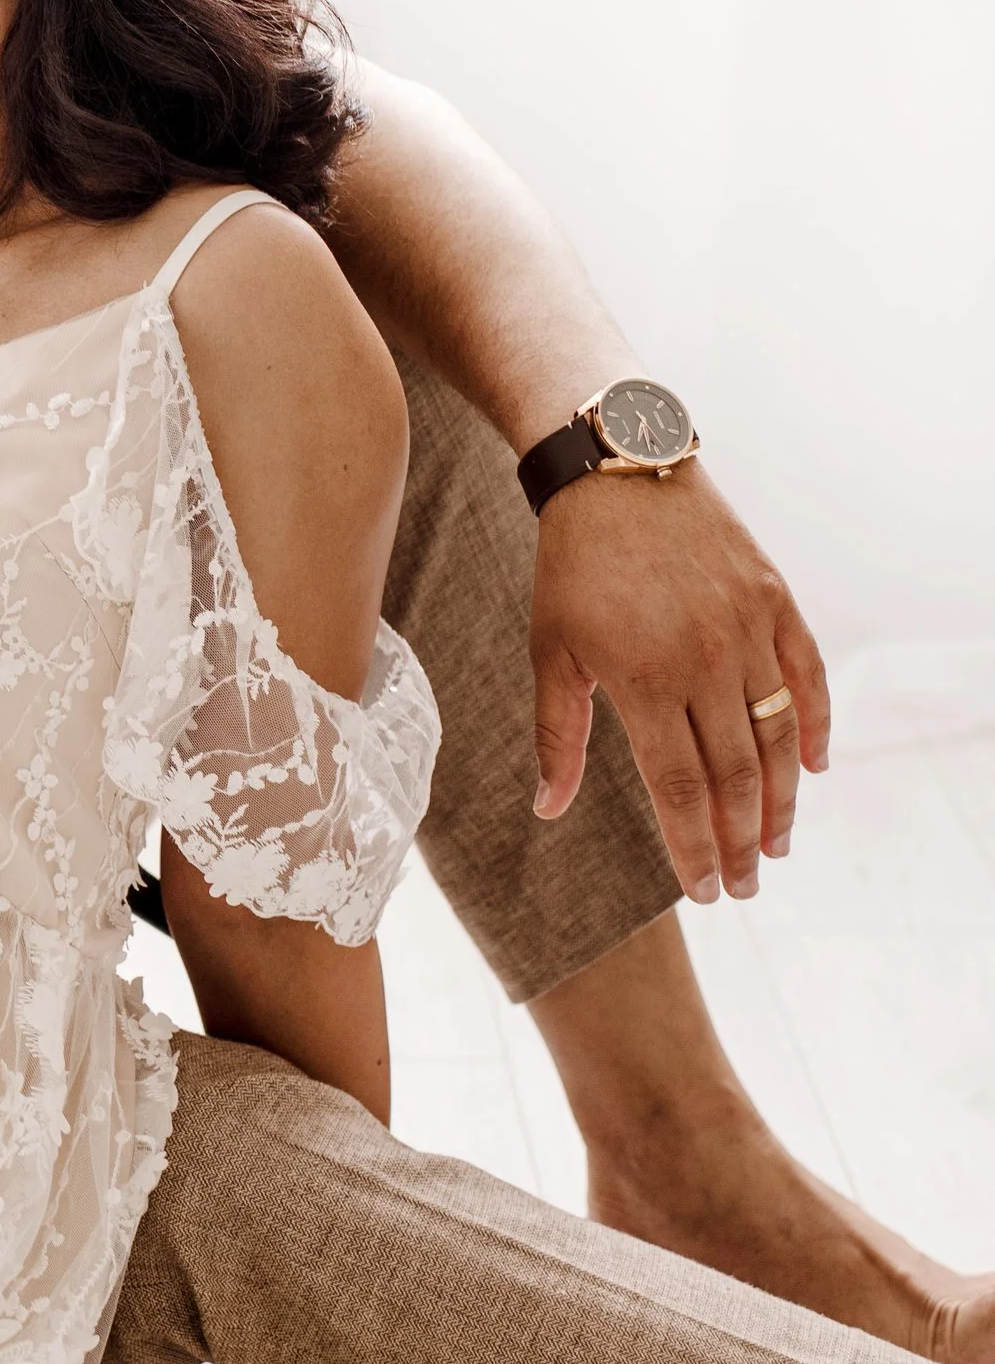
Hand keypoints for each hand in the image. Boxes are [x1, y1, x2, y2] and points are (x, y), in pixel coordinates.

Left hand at [531, 463, 828, 903]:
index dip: (693, 847)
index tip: (702, 892)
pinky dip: (815, 724)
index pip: (678, 788)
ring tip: (776, 846)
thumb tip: (549, 809)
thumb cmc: (573, 566)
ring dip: (781, 799)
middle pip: (735, 775)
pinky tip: (812, 768)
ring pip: (777, 735)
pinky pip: (807, 675)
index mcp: (644, 679)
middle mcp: (705, 659)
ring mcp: (747, 627)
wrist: (618, 472)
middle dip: (742, 841)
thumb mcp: (551, 650)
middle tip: (745, 886)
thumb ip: (558, 735)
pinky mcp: (775, 599)